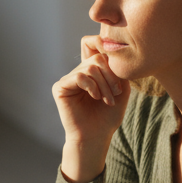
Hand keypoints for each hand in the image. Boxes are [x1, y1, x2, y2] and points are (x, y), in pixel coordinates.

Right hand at [53, 36, 130, 182]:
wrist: (96, 136)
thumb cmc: (108, 116)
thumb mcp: (121, 89)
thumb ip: (117, 69)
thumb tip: (111, 50)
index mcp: (91, 71)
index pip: (95, 46)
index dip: (105, 46)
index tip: (117, 60)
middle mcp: (79, 72)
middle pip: (97, 57)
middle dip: (110, 75)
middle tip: (115, 92)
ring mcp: (68, 79)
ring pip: (90, 67)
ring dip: (104, 84)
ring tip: (107, 99)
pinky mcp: (60, 87)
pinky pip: (78, 76)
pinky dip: (91, 86)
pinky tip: (95, 97)